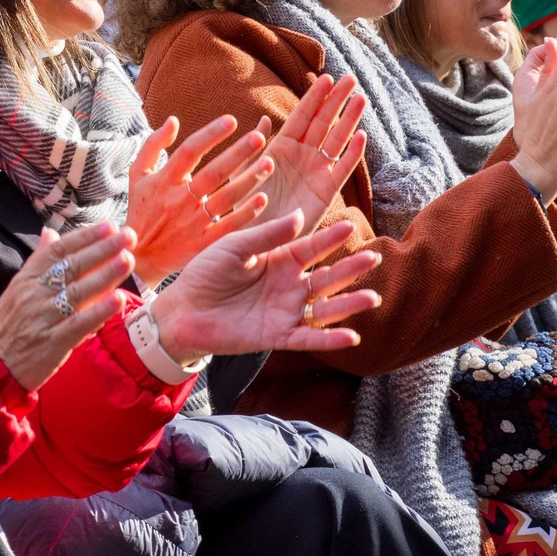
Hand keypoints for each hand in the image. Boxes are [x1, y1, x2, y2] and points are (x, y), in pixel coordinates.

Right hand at [0, 222, 135, 390]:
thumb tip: (50, 233)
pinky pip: (78, 324)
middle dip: (103, 249)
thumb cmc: (9, 324)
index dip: (85, 236)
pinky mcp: (52, 343)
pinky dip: (98, 310)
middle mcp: (34, 293)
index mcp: (27, 278)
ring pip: (78, 291)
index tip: (110, 226)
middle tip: (128, 236)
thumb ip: (38, 260)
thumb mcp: (18, 288)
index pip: (59, 249)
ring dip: (105, 274)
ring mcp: (43, 318)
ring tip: (127, 259)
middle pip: (73, 266)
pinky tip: (118, 299)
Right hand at [125, 115, 276, 286]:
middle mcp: (179, 200)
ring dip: (248, 180)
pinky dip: (246, 213)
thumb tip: (173, 120)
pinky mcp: (202, 243)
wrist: (139, 256)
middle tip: (259, 137)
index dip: (210, 134)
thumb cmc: (141, 210)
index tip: (231, 120)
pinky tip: (262, 198)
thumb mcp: (138, 175)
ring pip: (226, 198)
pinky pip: (228, 226)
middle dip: (237, 154)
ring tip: (268, 163)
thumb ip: (153, 145)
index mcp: (164, 181)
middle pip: (213, 173)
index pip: (189, 151)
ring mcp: (192, 223)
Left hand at [150, 212, 380, 363]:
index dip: (331, 239)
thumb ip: (267, 236)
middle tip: (374, 257)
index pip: (312, 247)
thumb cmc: (205, 274)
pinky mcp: (276, 337)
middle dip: (350, 268)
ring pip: (324, 308)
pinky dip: (329, 338)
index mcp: (278, 259)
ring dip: (348, 303)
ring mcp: (285, 312)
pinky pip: (308, 339)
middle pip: (326, 276)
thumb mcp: (235, 247)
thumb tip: (300, 216)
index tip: (350, 227)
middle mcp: (288, 285)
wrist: (182, 310)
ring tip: (372, 297)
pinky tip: (351, 335)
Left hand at [256, 75, 367, 235]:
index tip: (326, 77)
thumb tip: (262, 119)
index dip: (314, 98)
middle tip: (351, 79)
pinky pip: (341, 169)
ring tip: (361, 99)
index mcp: (280, 148)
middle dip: (336, 101)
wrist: (255, 241)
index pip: (301, 116)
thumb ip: (254, 147)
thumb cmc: (243, 209)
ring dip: (349, 121)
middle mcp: (302, 157)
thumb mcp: (242, 174)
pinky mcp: (326, 193)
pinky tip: (361, 137)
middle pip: (323, 123)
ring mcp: (316, 173)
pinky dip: (352, 154)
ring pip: (336, 141)